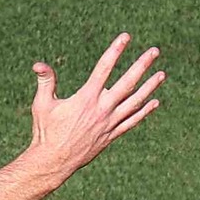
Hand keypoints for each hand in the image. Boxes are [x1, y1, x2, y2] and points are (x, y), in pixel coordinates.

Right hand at [25, 35, 162, 177]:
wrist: (54, 161)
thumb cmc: (45, 131)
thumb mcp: (42, 104)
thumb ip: (45, 82)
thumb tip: (38, 64)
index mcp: (86, 98)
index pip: (104, 68)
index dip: (116, 50)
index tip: (126, 37)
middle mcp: (102, 109)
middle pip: (127, 82)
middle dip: (142, 65)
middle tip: (154, 51)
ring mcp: (109, 123)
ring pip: (135, 102)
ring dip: (149, 87)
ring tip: (161, 74)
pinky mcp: (111, 135)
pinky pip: (132, 121)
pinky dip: (144, 111)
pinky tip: (154, 102)